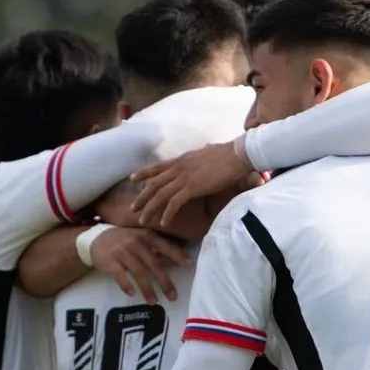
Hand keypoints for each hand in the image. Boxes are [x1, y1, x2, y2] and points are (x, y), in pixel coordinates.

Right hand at [89, 227, 190, 304]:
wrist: (94, 238)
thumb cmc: (122, 240)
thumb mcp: (139, 237)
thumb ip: (154, 247)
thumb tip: (173, 260)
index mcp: (146, 236)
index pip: (165, 246)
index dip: (177, 255)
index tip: (189, 265)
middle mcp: (136, 243)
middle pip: (154, 264)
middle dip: (165, 282)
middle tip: (173, 297)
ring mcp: (122, 252)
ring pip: (139, 273)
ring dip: (147, 289)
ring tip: (154, 302)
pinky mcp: (110, 262)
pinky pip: (121, 276)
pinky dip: (127, 286)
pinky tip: (132, 294)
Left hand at [130, 139, 253, 227]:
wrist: (237, 155)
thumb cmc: (228, 153)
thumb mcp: (209, 151)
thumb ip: (204, 152)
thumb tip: (206, 147)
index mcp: (182, 160)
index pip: (157, 167)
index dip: (144, 173)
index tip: (132, 179)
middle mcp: (179, 168)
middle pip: (154, 184)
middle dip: (141, 197)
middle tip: (132, 209)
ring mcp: (184, 177)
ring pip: (160, 195)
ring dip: (150, 209)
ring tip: (143, 221)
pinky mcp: (192, 187)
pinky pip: (174, 202)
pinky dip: (167, 213)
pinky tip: (163, 222)